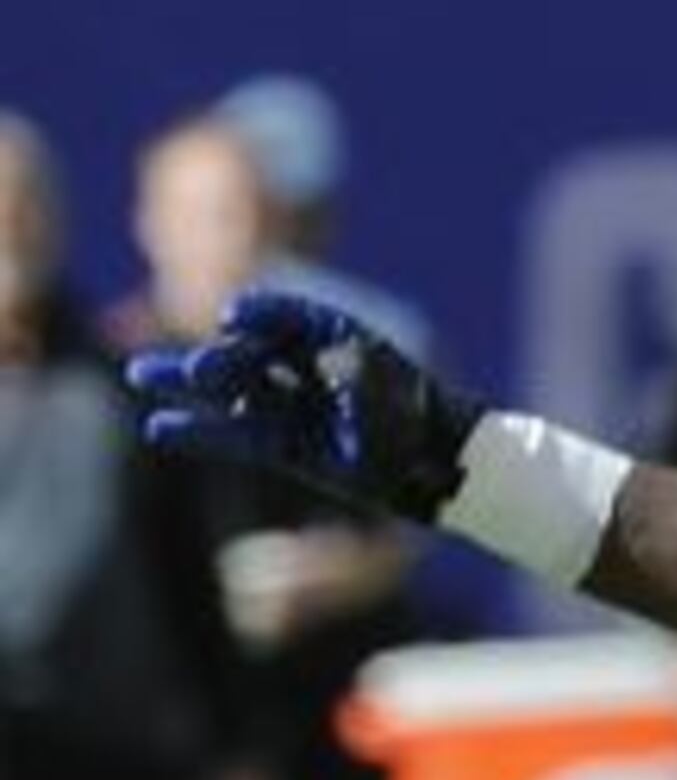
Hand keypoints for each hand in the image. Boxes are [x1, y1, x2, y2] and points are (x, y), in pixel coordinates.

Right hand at [129, 290, 483, 521]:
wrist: (432, 464)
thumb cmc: (418, 418)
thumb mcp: (395, 393)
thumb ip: (362, 377)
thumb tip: (333, 367)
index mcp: (341, 339)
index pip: (296, 319)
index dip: (265, 315)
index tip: (235, 314)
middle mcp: (308, 367)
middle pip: (254, 355)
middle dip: (221, 359)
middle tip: (191, 369)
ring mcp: (291, 405)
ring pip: (233, 391)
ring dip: (190, 385)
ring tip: (142, 374)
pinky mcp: (281, 445)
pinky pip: (234, 435)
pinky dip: (200, 431)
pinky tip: (159, 426)